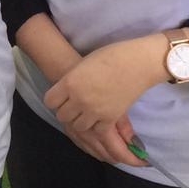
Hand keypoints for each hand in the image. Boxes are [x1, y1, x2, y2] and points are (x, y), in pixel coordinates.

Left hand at [44, 37, 164, 163]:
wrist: (138, 63)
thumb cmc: (111, 56)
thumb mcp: (83, 64)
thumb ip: (72, 80)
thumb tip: (66, 91)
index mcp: (70, 83)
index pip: (50, 101)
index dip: (55, 99)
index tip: (62, 97)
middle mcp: (79, 99)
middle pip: (62, 116)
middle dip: (67, 111)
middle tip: (75, 105)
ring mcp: (95, 111)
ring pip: (78, 126)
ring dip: (81, 120)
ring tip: (88, 111)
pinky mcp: (110, 118)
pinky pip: (97, 131)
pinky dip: (98, 125)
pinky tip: (101, 116)